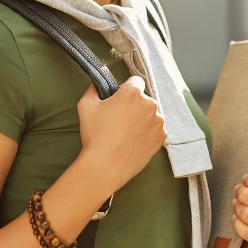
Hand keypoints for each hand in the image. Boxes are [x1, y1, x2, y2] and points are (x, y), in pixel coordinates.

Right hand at [76, 76, 165, 194]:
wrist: (106, 166)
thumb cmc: (95, 134)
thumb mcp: (86, 106)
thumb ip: (93, 89)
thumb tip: (97, 85)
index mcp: (133, 93)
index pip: (135, 81)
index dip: (126, 89)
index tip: (119, 100)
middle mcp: (150, 104)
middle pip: (144, 98)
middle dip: (134, 105)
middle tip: (120, 119)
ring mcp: (158, 121)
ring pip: (151, 114)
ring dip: (142, 118)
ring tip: (128, 132)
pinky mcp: (162, 137)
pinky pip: (155, 128)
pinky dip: (148, 132)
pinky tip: (135, 140)